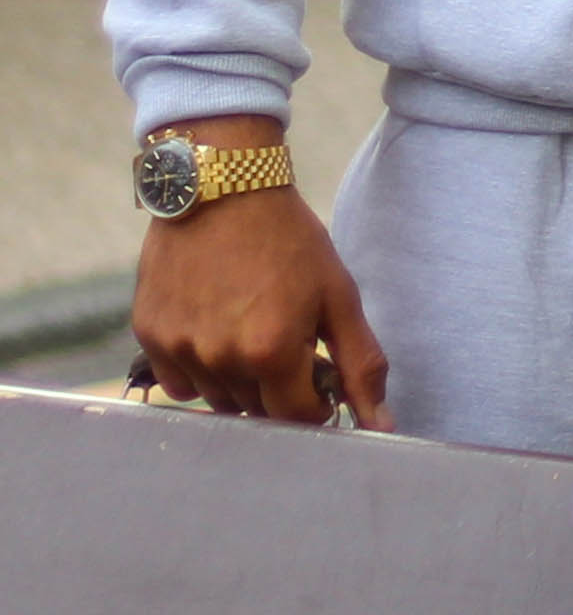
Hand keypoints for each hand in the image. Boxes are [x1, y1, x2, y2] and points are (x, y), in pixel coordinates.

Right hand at [132, 116, 390, 427]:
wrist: (224, 190)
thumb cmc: (290, 240)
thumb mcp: (339, 296)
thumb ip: (361, 364)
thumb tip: (380, 425)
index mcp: (270, 352)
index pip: (298, 418)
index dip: (317, 400)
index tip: (321, 372)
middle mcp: (218, 359)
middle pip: (257, 410)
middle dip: (280, 387)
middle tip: (288, 340)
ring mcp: (178, 349)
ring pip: (218, 399)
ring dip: (240, 380)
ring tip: (252, 326)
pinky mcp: (149, 335)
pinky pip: (179, 381)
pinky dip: (201, 368)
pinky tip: (217, 328)